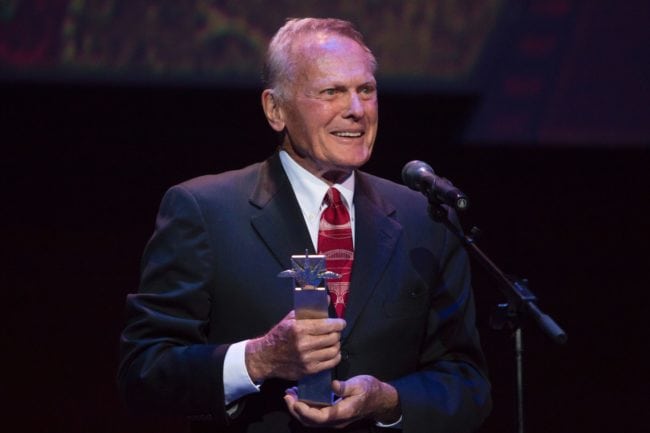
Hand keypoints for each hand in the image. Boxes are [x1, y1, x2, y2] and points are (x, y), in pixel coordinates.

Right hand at [245, 310, 345, 381]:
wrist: (266, 357)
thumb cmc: (279, 335)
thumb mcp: (290, 318)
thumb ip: (309, 309)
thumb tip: (327, 298)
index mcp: (299, 328)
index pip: (327, 325)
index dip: (338, 323)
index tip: (341, 323)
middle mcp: (304, 344)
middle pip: (333, 337)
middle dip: (337, 333)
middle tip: (336, 331)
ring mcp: (307, 359)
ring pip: (334, 350)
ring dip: (337, 344)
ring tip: (333, 341)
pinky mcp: (309, 370)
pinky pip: (331, 362)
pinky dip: (335, 356)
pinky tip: (332, 351)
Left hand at [284, 375, 400, 428]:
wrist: (380, 399)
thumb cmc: (370, 390)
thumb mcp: (359, 385)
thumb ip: (346, 387)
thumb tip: (333, 386)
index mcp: (341, 413)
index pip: (318, 417)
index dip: (304, 410)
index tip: (294, 400)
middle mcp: (335, 420)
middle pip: (310, 422)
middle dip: (296, 410)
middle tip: (287, 396)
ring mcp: (334, 419)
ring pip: (311, 420)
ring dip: (298, 409)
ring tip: (290, 395)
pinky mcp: (332, 414)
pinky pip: (315, 415)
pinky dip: (305, 407)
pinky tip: (301, 396)